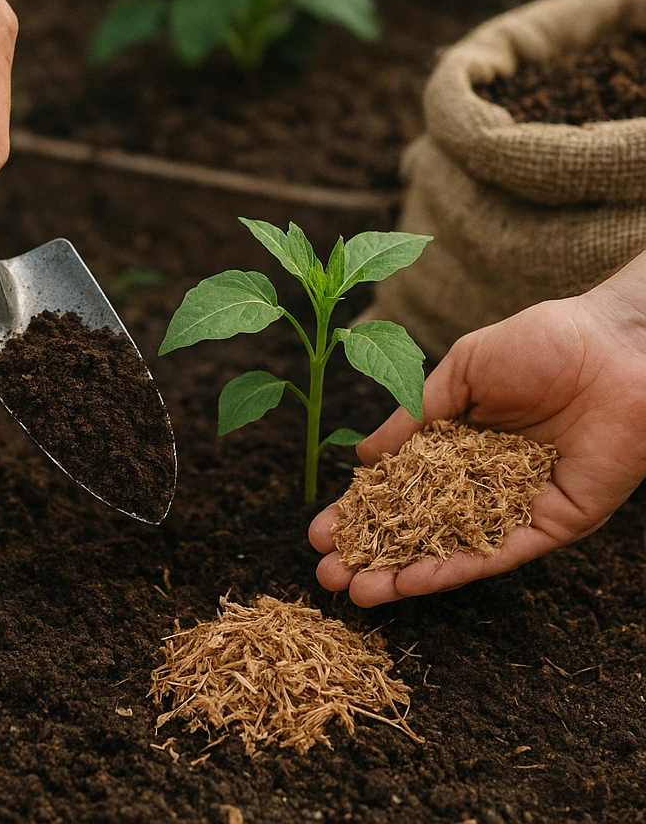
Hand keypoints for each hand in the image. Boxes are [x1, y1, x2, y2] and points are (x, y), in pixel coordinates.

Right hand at [308, 268, 645, 606]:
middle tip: (328, 574)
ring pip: (451, 549)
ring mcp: (515, 505)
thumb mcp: (458, 374)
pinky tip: (411, 582)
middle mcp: (481, 480)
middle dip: (372, 553)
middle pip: (417, 527)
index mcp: (456, 442)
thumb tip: (362, 457)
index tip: (320, 531)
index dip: (359, 511)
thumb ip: (411, 418)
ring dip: (403, 574)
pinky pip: (498, 554)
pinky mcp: (552, 523)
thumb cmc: (538, 344)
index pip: (398, 487)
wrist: (616, 347)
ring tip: (357, 592)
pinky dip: (453, 569)